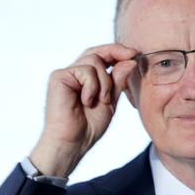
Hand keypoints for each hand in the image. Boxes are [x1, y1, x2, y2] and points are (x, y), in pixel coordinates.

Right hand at [30, 44, 137, 176]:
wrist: (73, 143)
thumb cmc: (89, 127)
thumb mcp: (110, 101)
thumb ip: (118, 81)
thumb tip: (130, 60)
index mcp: (87, 79)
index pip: (102, 57)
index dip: (118, 52)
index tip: (135, 53)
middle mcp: (75, 73)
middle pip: (96, 52)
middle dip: (116, 51)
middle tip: (132, 55)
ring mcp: (66, 74)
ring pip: (94, 60)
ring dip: (105, 81)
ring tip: (102, 100)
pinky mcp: (59, 77)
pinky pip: (85, 70)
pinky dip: (92, 86)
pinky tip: (87, 101)